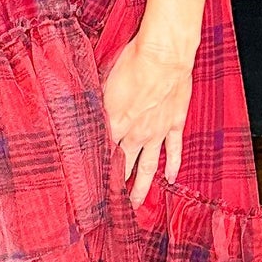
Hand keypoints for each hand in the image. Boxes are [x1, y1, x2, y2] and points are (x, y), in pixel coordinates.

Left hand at [103, 28, 193, 206]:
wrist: (163, 56)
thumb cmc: (131, 63)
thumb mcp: (104, 83)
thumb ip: (97, 105)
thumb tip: (86, 117)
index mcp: (115, 124)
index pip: (102, 153)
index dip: (96, 170)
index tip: (89, 186)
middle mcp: (135, 134)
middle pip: (124, 166)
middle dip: (117, 187)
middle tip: (112, 205)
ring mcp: (157, 131)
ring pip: (149, 166)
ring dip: (142, 186)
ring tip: (136, 203)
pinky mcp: (175, 123)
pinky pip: (174, 150)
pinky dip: (173, 166)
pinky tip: (171, 179)